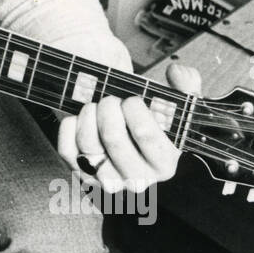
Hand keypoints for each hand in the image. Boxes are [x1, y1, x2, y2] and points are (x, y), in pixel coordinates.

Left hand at [57, 61, 202, 194]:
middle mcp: (137, 179)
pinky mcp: (81, 174)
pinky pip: (67, 150)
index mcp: (164, 164)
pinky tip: (79, 117)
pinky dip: (70, 127)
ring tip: (95, 105)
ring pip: (88, 145)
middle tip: (110, 99)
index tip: (132, 99)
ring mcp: (107, 179)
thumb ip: (186, 84)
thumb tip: (176, 73)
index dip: (134, 110)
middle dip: (109, 108)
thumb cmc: (151, 116)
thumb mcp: (176, 102)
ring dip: (89, 115)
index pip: (146, 135)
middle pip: (113, 139)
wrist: (126, 130)